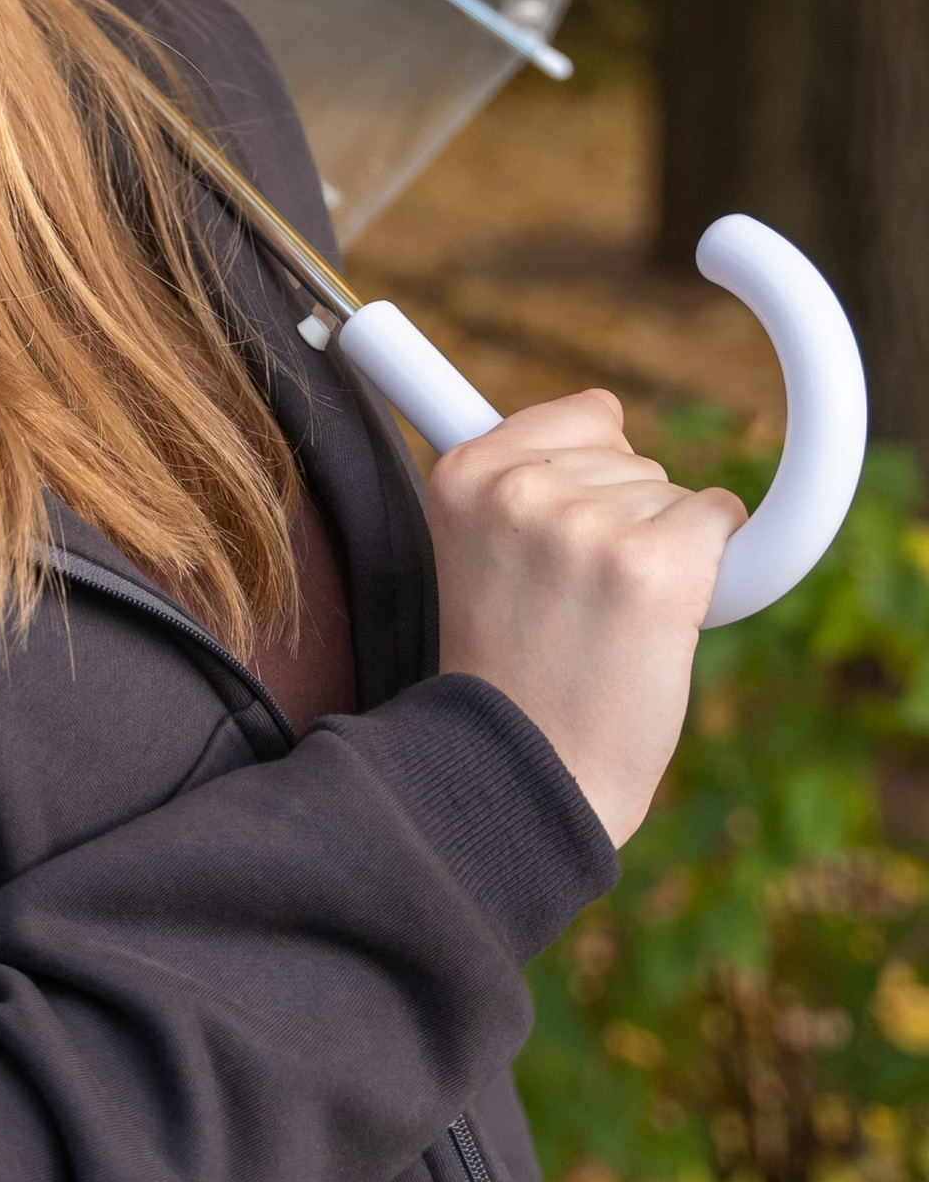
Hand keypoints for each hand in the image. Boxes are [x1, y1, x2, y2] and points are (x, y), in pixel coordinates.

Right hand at [425, 390, 744, 847]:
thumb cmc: (513, 673)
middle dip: (621, 522)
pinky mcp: (653, 565)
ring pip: (669, 494)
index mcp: (462, 475)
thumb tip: (608, 407)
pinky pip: (718, 518)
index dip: (588, 482)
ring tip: (605, 625)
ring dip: (657, 553)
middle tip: (577, 607)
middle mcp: (519, 489)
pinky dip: (711, 568)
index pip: (579, 417)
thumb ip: (521, 478)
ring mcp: (585, 525)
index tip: (564, 542)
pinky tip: (660, 620)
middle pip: (628, 457)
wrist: (531, 773)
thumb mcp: (476, 553)